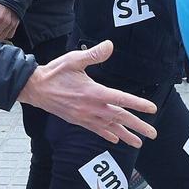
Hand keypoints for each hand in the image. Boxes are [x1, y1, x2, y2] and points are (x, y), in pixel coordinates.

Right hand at [17, 41, 156, 145]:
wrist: (35, 88)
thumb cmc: (55, 72)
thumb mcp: (74, 59)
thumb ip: (94, 54)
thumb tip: (110, 45)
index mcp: (94, 92)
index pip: (121, 99)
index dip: (138, 104)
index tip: (152, 110)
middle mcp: (92, 108)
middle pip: (120, 118)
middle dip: (138, 126)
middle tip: (153, 134)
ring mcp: (85, 116)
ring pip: (110, 127)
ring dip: (125, 135)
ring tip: (139, 142)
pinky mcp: (78, 120)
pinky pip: (97, 130)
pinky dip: (107, 134)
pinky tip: (115, 139)